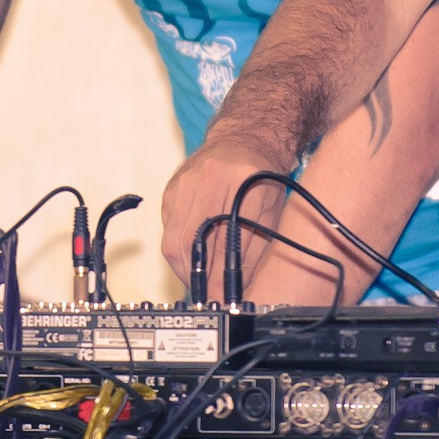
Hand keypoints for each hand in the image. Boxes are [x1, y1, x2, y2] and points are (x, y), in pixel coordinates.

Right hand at [158, 147, 276, 293]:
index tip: (220, 299)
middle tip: (206, 294)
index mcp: (241, 184)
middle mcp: (209, 179)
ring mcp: (185, 182)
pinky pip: (169, 229)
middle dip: (197, 277)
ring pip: (174, 239)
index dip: (219, 278)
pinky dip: (178, 249)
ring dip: (184, 267)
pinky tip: (192, 256)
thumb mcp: (269, 213)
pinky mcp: (171, 189)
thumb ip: (254, 251)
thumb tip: (238, 291)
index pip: (224, 244)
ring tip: (199, 280)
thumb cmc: (262, 179)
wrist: (245, 139)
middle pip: (191, 243)